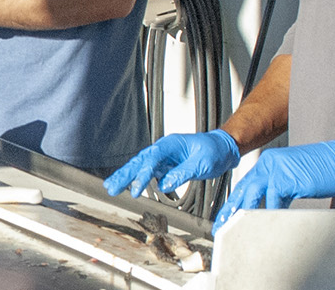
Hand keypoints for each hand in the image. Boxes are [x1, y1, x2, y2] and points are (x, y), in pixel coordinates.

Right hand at [104, 130, 240, 197]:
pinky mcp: (166, 165)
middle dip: (124, 174)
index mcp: (171, 144)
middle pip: (139, 161)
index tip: (137, 189)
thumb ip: (182, 173)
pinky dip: (138, 179)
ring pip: (140, 166)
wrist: (224, 148)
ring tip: (111, 187)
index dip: (142, 174)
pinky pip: (149, 172)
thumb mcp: (202, 163)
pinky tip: (128, 186)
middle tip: (111, 187)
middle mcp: (164, 149)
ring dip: (126, 177)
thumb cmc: (215, 151)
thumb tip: (165, 184)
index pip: (152, 159)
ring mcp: (164, 157)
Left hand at [214, 133, 334, 231]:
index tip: (225, 217)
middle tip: (221, 227)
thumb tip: (269, 206)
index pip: (245, 185)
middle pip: (243, 191)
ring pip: (254, 197)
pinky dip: (271, 216)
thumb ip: (279, 189)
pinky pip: (275, 202)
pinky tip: (268, 227)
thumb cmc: (324, 169)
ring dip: (246, 216)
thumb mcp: (294, 178)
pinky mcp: (288, 179)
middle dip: (231, 211)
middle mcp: (268, 164)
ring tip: (238, 232)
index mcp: (268, 163)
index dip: (234, 202)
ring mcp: (277, 170)